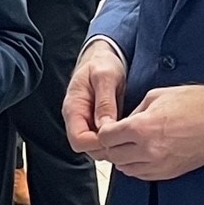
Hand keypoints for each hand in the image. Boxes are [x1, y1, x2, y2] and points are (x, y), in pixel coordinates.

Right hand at [64, 40, 126, 155]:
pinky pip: (104, 139)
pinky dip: (115, 140)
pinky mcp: (97, 123)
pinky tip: (128, 133)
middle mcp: (77, 118)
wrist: (103, 56)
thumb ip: (104, 101)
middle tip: (128, 139)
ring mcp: (87, 122)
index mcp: (73, 107)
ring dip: (112, 145)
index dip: (97, 143)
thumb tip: (104, 126)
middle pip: (87, 148)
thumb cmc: (102, 63)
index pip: (78, 140)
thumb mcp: (105, 77)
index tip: (116, 138)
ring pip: (96, 147)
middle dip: (106, 147)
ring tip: (130, 136)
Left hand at [95, 84, 203, 180]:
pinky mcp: (169, 173)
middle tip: (114, 136)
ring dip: (122, 157)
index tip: (108, 127)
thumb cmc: (193, 103)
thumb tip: (121, 124)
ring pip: (125, 169)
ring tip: (128, 145)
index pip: (105, 138)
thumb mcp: (155, 97)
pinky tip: (141, 155)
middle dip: (110, 145)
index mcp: (141, 128)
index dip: (104, 131)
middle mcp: (148, 150)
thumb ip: (133, 112)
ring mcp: (159, 164)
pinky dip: (136, 166)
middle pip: (112, 155)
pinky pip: (142, 175)